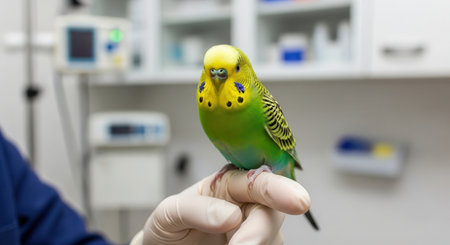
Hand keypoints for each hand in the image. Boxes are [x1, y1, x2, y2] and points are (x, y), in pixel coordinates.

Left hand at [130, 169, 310, 244]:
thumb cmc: (170, 227)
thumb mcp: (170, 213)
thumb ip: (196, 210)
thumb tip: (231, 216)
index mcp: (229, 184)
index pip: (258, 180)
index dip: (279, 188)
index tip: (296, 201)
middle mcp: (247, 205)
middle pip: (272, 211)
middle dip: (261, 230)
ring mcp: (254, 230)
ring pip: (273, 237)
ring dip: (256, 244)